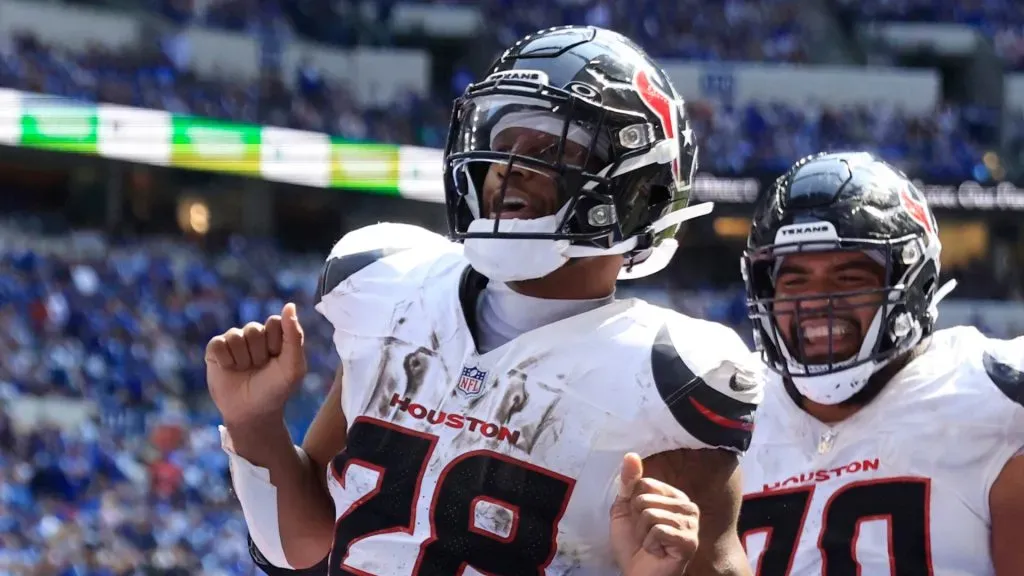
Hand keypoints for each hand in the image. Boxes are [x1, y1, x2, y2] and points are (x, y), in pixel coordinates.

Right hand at [205, 302, 307, 428]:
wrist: (251, 412)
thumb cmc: (276, 389)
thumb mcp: (292, 366)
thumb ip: (294, 335)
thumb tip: (289, 305)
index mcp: (276, 334)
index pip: (275, 322)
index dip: (275, 344)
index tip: (277, 360)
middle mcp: (255, 334)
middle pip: (254, 330)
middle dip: (258, 355)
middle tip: (260, 369)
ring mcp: (234, 340)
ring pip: (236, 337)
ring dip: (242, 360)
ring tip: (246, 371)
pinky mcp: (216, 349)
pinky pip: (218, 344)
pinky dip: (226, 361)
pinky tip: (230, 370)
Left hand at [610, 453, 699, 575]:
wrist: (637, 574)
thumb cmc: (634, 544)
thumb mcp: (625, 509)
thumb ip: (629, 482)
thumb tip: (631, 455)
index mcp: (674, 496)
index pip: (645, 483)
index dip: (633, 504)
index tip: (639, 520)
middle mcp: (688, 507)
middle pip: (646, 499)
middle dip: (637, 521)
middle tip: (645, 536)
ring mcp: (692, 525)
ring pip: (651, 514)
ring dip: (643, 534)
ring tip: (651, 544)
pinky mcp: (690, 541)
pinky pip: (658, 530)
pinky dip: (650, 544)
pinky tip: (657, 552)